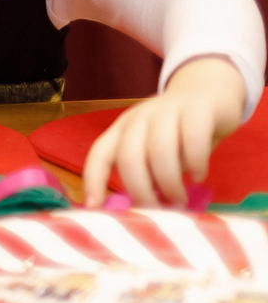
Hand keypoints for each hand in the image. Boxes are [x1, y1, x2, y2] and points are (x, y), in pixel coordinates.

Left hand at [82, 55, 246, 206]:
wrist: (208, 90)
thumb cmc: (179, 132)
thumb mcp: (158, 150)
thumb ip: (149, 173)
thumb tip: (144, 210)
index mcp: (123, 130)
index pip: (100, 154)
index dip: (93, 180)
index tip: (95, 208)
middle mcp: (139, 118)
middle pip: (129, 156)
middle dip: (141, 190)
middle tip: (157, 212)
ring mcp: (167, 110)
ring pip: (159, 149)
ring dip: (169, 181)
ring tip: (180, 200)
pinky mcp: (197, 109)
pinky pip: (193, 138)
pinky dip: (195, 162)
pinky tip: (200, 176)